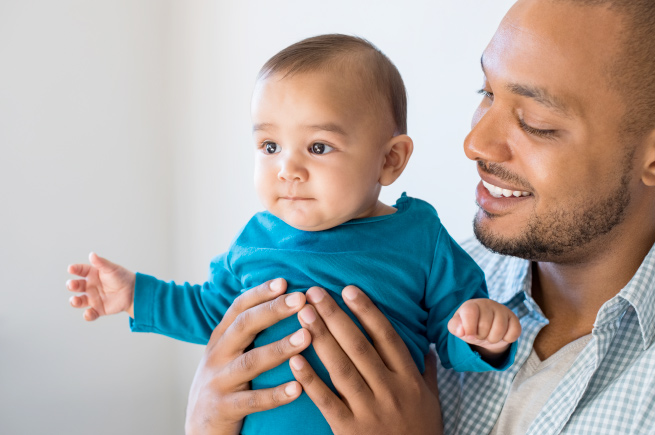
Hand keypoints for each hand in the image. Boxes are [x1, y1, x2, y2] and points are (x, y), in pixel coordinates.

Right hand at [67, 252, 135, 319]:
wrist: (134, 292)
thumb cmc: (122, 277)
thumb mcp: (112, 269)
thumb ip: (101, 263)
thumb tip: (92, 254)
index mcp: (93, 274)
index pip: (80, 270)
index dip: (74, 269)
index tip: (71, 269)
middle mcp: (90, 286)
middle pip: (76, 286)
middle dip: (72, 285)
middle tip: (72, 285)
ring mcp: (93, 298)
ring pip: (79, 301)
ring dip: (74, 301)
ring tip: (75, 300)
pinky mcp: (98, 309)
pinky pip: (90, 314)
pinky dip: (87, 315)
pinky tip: (88, 313)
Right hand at [185, 278, 310, 434]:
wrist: (199, 428)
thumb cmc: (225, 383)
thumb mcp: (229, 354)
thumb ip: (248, 332)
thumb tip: (282, 300)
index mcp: (221, 338)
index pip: (239, 308)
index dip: (260, 293)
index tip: (285, 281)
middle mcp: (217, 356)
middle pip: (244, 327)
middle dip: (273, 311)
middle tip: (301, 299)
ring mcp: (218, 382)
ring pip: (250, 362)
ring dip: (280, 348)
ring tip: (307, 337)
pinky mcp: (223, 409)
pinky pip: (252, 401)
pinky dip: (276, 395)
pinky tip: (298, 388)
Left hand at [289, 286, 442, 434]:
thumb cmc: (421, 434)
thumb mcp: (432, 401)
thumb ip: (428, 372)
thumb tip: (429, 346)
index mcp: (409, 379)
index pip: (386, 337)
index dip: (367, 311)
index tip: (348, 289)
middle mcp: (390, 390)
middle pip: (359, 346)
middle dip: (335, 316)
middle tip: (314, 292)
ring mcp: (369, 410)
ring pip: (342, 368)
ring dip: (320, 338)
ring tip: (303, 314)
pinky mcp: (349, 430)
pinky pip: (327, 401)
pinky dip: (310, 380)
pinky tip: (294, 359)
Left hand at [447, 298, 520, 360]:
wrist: (486, 329)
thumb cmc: (470, 326)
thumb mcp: (458, 327)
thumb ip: (455, 327)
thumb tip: (461, 330)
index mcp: (471, 305)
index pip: (470, 312)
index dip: (469, 328)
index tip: (469, 336)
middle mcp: (487, 303)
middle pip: (485, 325)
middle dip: (481, 336)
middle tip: (480, 335)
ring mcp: (502, 310)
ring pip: (500, 329)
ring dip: (493, 339)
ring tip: (489, 335)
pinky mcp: (514, 318)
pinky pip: (514, 332)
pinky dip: (507, 339)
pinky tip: (501, 335)